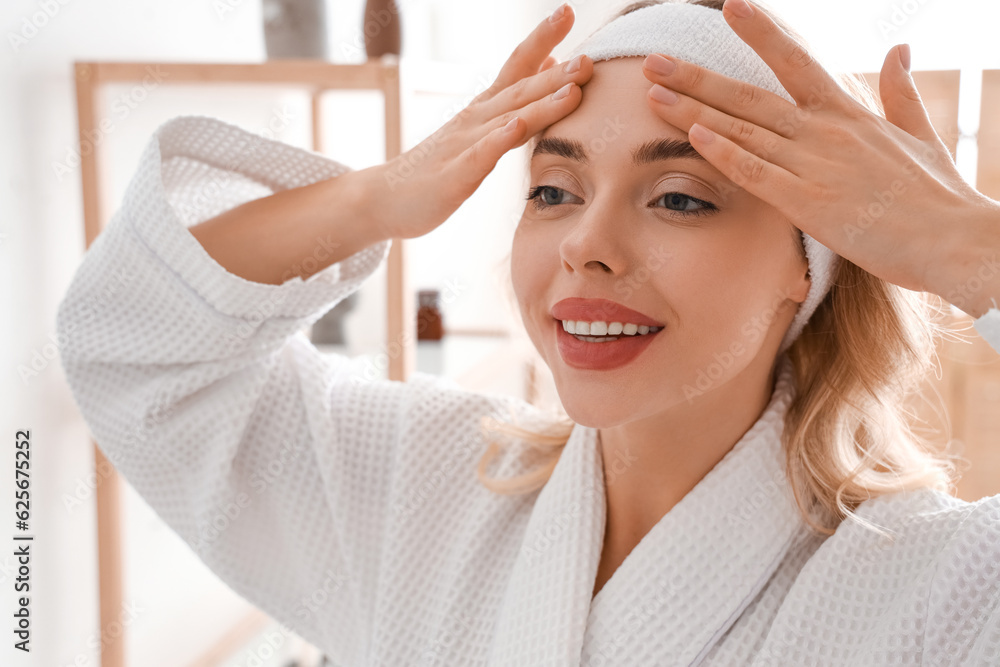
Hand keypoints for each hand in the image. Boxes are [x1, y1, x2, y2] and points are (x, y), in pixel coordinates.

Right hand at [362, 2, 591, 241]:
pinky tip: (516, 128)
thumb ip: (515, 99)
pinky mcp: (453, 176)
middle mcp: (475, 119)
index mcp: (484, 109)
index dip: (542, 39)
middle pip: (520, 89)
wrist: (385, 197)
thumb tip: (550, 64)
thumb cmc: (438, 166)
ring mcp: (463, 146)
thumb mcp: (481, 128)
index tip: (568, 11)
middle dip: (557, 73)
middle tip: (591, 56)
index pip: (517, 67)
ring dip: (541, 102)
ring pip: (507, 119)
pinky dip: (498, 140)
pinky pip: (479, 156)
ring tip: (573, 87)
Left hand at [639, 0, 999, 316]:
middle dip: (696, 77)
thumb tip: (898, 48)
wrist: (957, 240)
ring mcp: (815, 164)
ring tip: (651, 93)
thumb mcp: (920, 135)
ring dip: (693, 110)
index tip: (729, 6)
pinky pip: (757, 173)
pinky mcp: (809, 202)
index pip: (796, 61)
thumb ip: (899, 92)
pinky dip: (724, 153)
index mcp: (848, 114)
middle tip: (653, 59)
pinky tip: (693, 135)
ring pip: (742, 129)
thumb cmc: (938, 197)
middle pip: (748, 95)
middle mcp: (825, 131)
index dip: (761, 32)